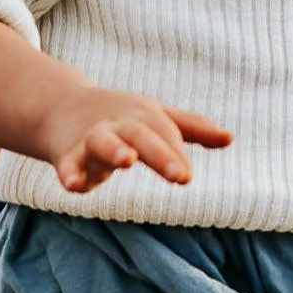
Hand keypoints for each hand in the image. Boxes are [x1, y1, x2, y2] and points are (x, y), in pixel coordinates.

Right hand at [37, 86, 231, 192]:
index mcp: (145, 118)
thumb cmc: (120, 117)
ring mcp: (92, 138)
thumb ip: (192, 128)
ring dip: (115, 150)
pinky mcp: (68, 154)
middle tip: (180, 176)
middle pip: (142, 137)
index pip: (165, 135)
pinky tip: (73, 185)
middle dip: (160, 154)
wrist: (61, 107)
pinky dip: (69, 173)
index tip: (185, 177)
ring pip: (104, 143)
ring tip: (127, 160)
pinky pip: (68, 164)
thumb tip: (230, 138)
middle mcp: (120, 125)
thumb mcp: (157, 117)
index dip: (175, 155)